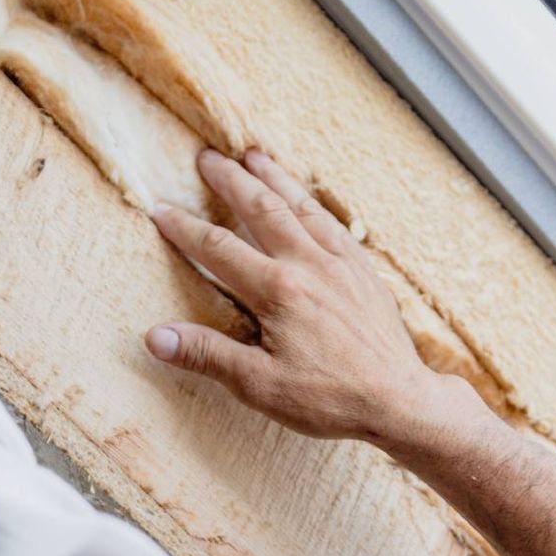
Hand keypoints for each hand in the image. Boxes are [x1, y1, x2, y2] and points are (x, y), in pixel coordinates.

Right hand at [147, 150, 475, 444]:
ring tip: (253, 155)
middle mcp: (310, 265)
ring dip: (274, 178)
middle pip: (261, 209)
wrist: (399, 400)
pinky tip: (305, 198)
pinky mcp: (365, 271)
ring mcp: (342, 264)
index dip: (184, 228)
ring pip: (301, 206)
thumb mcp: (260, 385)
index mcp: (278, 291)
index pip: (218, 249)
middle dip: (230, 181)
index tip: (159, 209)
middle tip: (207, 157)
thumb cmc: (331, 399)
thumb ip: (207, 355)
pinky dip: (313, 203)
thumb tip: (155, 336)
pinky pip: (334, 223)